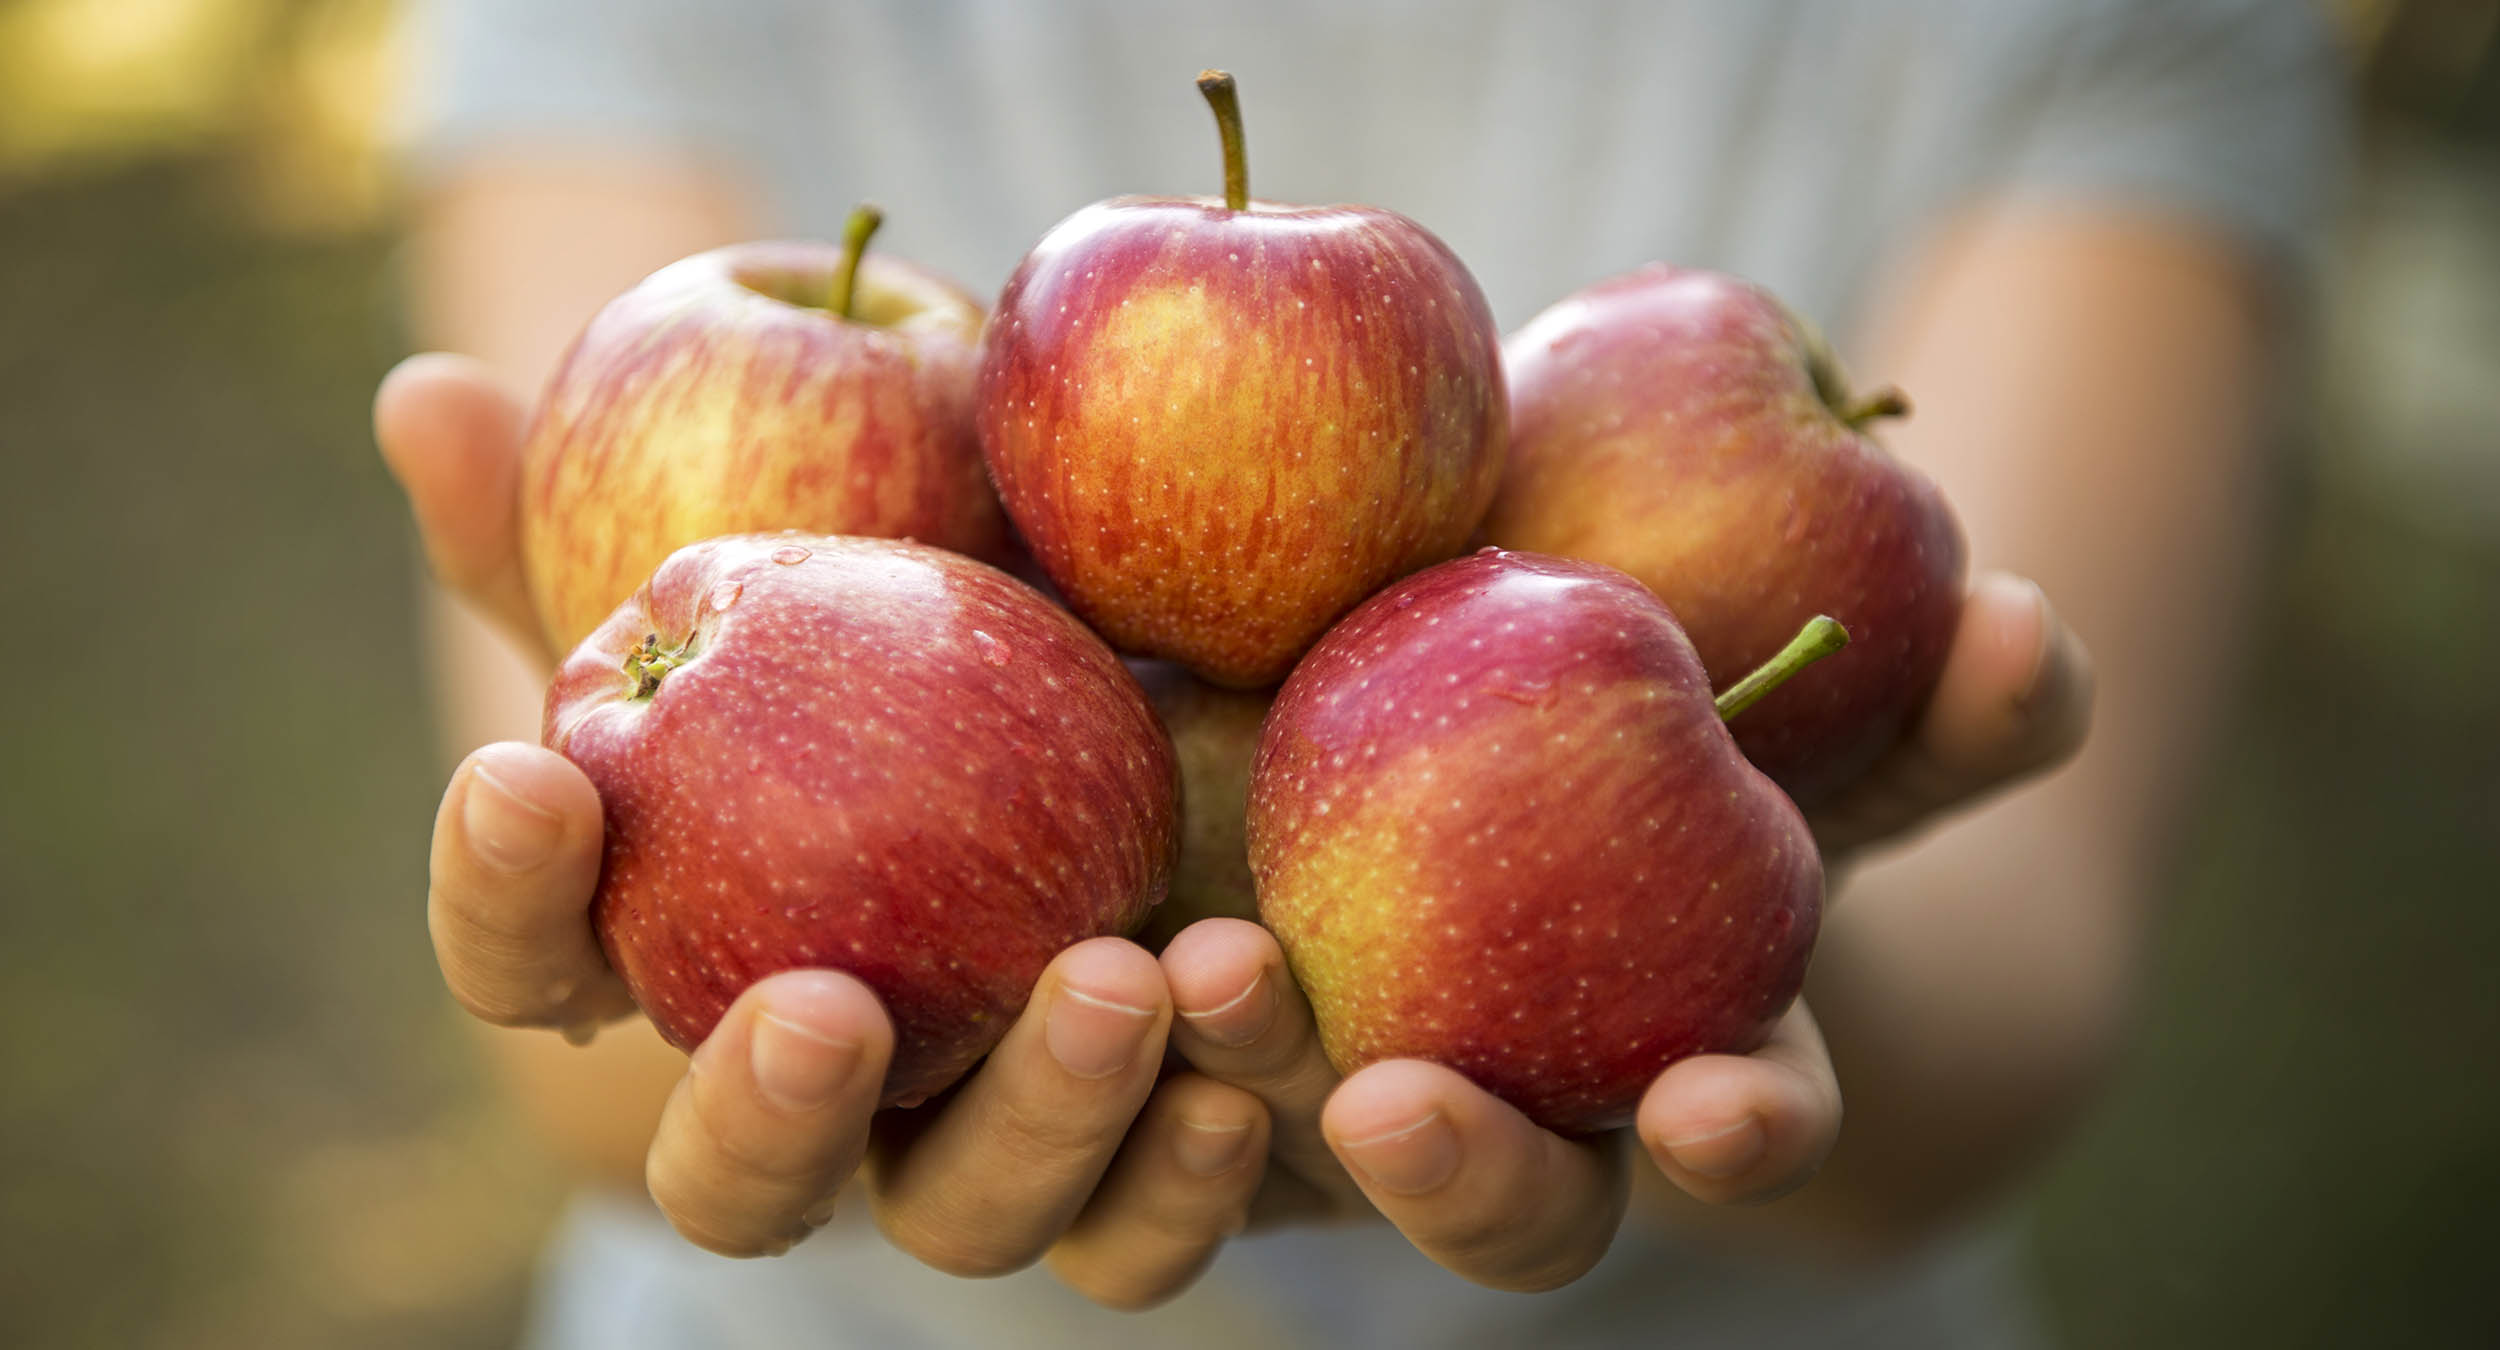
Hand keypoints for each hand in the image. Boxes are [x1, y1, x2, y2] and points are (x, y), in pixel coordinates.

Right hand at [379, 353, 1271, 1307]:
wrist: (1175, 724)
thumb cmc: (924, 653)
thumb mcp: (804, 572)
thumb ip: (624, 520)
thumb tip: (428, 404)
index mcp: (684, 958)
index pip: (533, 970)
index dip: (499, 895)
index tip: (534, 774)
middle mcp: (820, 1095)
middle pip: (735, 1185)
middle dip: (760, 1113)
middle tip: (830, 1004)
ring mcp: (979, 1150)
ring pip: (965, 1216)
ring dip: (1037, 1122)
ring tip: (1117, 979)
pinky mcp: (1143, 1167)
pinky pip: (1148, 1226)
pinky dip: (1184, 1171)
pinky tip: (1241, 1052)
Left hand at [1158, 576, 2092, 1290]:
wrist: (1462, 731)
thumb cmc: (1677, 731)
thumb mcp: (1806, 707)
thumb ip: (1933, 694)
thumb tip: (2037, 633)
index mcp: (1674, 1058)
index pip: (1734, 1127)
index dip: (1746, 1132)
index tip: (1722, 1107)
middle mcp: (1509, 1116)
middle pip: (1499, 1210)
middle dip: (1459, 1178)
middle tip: (1393, 1099)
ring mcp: (1328, 1101)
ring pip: (1287, 1186)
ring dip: (1238, 1105)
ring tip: (1207, 976)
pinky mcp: (1170, 1056)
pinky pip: (1102, 1109)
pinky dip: (1071, 1070)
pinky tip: (1074, 956)